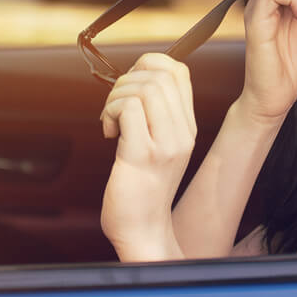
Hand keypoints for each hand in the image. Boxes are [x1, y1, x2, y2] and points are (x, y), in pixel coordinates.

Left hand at [99, 53, 194, 260]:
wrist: (143, 230)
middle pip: (159, 74)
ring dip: (115, 98)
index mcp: (187, 127)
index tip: (130, 87)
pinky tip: (109, 133)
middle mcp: (181, 133)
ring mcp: (164, 144)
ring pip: (142, 88)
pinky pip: (128, 108)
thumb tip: (134, 79)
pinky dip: (110, 112)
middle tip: (116, 107)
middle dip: (127, 80)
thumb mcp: (158, 146)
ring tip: (112, 121)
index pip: (178, 71)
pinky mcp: (141, 154)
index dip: (149, 65)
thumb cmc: (142, 188)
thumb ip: (155, 115)